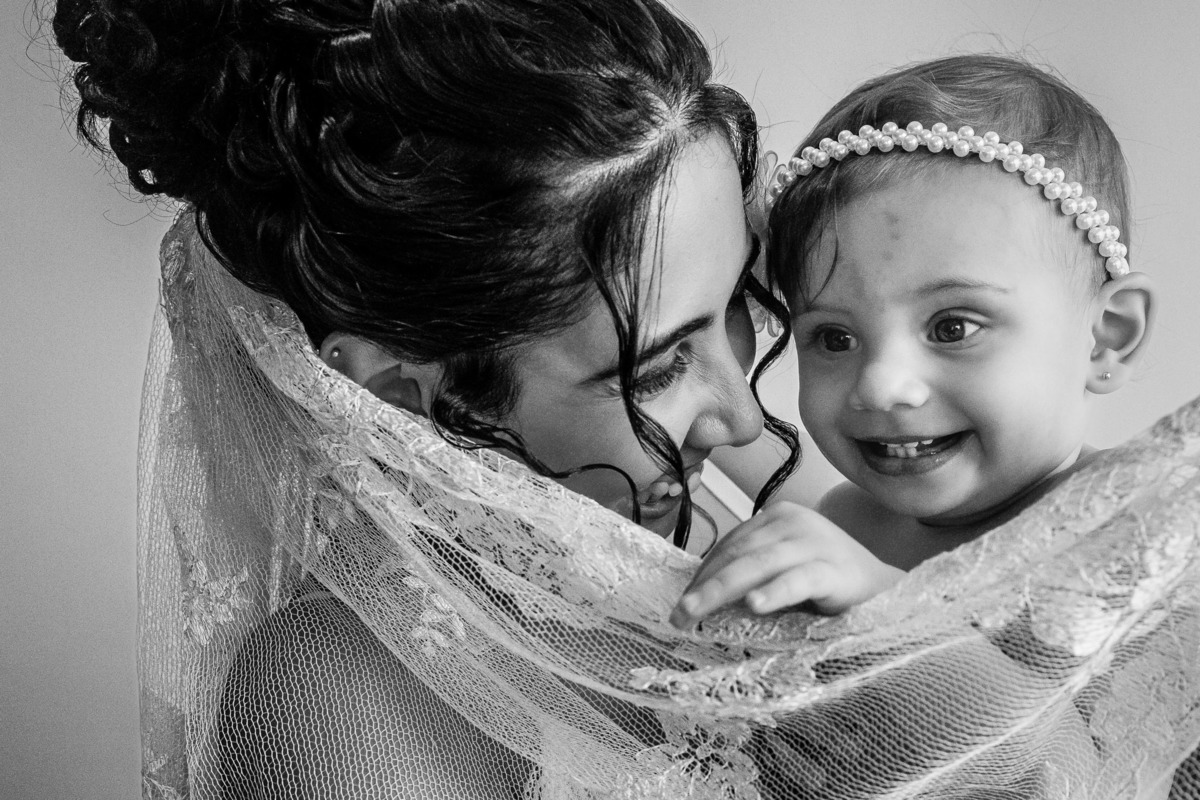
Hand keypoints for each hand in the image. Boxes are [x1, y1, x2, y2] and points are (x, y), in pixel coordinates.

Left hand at [669, 501, 902, 627]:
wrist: (884, 588)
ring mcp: (815, 542)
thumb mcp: (782, 569)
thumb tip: (699, 595)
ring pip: (758, 565)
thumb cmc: (826, 581)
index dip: (702, 573)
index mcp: (776, 517)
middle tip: (678, 615)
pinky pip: (799, 580)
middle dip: (703, 585)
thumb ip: (750, 572)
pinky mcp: (835, 569)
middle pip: (738, 554)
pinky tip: (754, 605)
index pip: (730, 544)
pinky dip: (774, 592)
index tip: (682, 600)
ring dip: (721, 591)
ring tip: (696, 612)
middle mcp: (793, 521)